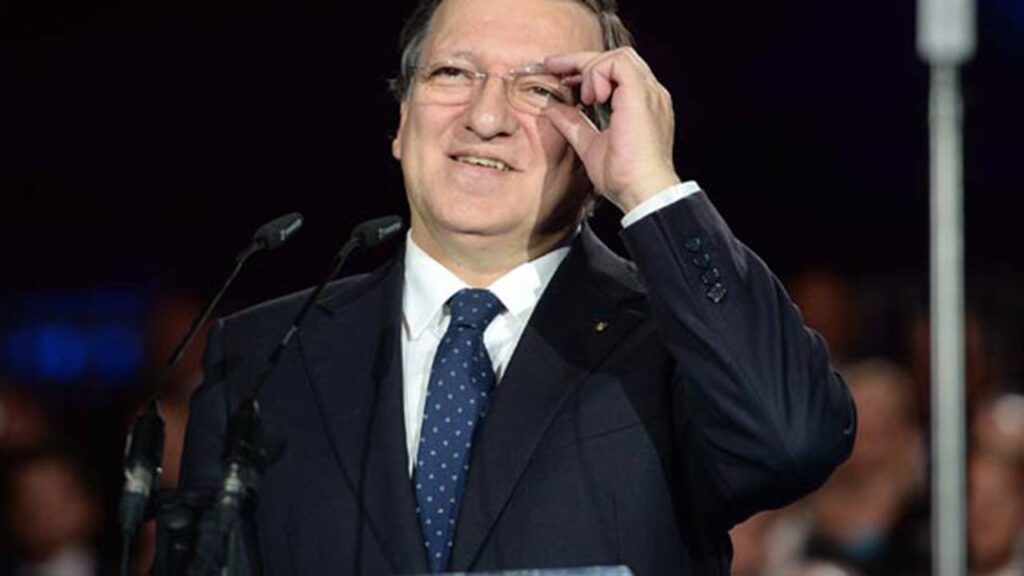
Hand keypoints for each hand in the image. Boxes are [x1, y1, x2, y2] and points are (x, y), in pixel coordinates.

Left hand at [543, 48, 680, 212]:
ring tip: (581, 95)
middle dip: (582, 60)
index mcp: (642, 106)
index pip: (617, 72)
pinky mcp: (641, 95)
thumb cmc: (624, 178)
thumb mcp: (590, 145)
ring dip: (591, 68)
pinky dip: (597, 74)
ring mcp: (649, 93)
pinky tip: (589, 96)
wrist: (642, 192)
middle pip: (617, 58)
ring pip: (618, 56)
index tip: (560, 74)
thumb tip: (552, 108)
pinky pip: (617, 63)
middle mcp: (650, 95)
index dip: (587, 70)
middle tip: (554, 67)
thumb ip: (574, 124)